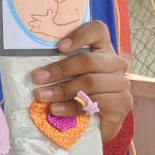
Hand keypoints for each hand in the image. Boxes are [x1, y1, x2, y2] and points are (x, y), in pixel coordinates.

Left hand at [31, 21, 132, 142]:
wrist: (94, 123)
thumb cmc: (76, 93)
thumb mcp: (66, 75)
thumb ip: (57, 65)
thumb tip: (31, 65)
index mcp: (102, 49)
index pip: (98, 30)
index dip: (79, 35)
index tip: (59, 47)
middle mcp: (115, 63)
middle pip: (88, 60)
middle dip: (59, 69)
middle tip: (37, 77)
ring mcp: (121, 83)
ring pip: (90, 82)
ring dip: (61, 90)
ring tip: (41, 96)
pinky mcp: (122, 103)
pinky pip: (94, 102)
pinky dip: (70, 107)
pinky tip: (56, 110)